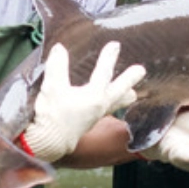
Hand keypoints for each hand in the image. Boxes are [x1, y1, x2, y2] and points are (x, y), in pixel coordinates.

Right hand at [23, 41, 145, 162]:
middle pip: (118, 91)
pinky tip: (108, 106)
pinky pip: (106, 112)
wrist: (47, 142)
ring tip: (134, 94)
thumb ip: (57, 66)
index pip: (104, 73)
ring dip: (124, 97)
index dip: (109, 57)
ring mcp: (95, 116)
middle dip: (129, 80)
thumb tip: (60, 48)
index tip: (116, 44)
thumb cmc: (52, 114)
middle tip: (141, 70)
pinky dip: (112, 106)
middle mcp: (99, 107)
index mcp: (94, 96)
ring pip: (115, 104)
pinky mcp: (88, 123)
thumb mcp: (52, 87)